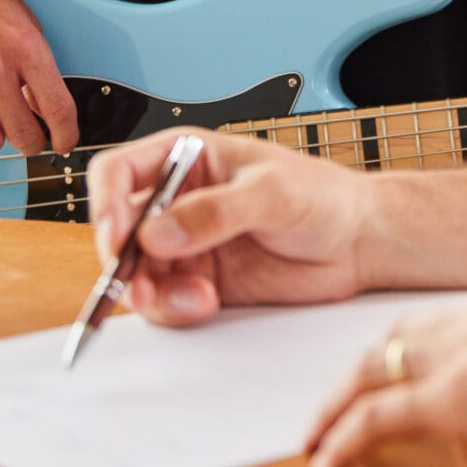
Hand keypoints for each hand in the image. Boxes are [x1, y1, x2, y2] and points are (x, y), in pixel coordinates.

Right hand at [87, 128, 374, 321]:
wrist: (359, 241)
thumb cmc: (324, 196)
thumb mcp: (272, 193)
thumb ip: (215, 211)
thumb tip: (156, 234)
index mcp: (187, 157)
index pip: (119, 173)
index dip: (106, 204)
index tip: (117, 237)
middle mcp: (177, 200)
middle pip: (119, 230)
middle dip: (122, 262)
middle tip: (139, 286)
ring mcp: (186, 244)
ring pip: (137, 273)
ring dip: (152, 293)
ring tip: (195, 299)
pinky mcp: (200, 281)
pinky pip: (166, 301)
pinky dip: (176, 308)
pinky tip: (206, 303)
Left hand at [305, 269, 466, 466]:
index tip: (458, 339)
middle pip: (417, 327)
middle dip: (384, 351)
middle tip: (359, 373)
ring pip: (377, 365)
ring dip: (343, 396)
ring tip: (320, 423)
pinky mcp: (447, 399)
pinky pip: (374, 420)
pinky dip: (343, 440)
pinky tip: (326, 464)